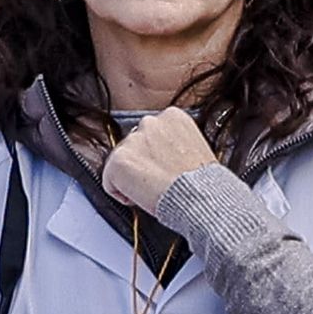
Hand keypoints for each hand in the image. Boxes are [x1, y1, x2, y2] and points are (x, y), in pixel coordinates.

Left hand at [100, 108, 218, 213]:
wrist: (199, 197)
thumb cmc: (203, 183)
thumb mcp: (196, 150)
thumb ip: (175, 145)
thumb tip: (165, 156)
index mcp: (173, 116)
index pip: (152, 134)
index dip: (157, 156)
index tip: (165, 169)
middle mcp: (150, 122)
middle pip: (135, 146)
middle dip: (142, 164)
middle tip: (158, 182)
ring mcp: (132, 140)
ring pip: (122, 163)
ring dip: (132, 177)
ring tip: (153, 190)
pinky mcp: (118, 160)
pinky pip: (109, 182)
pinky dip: (120, 193)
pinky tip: (141, 197)